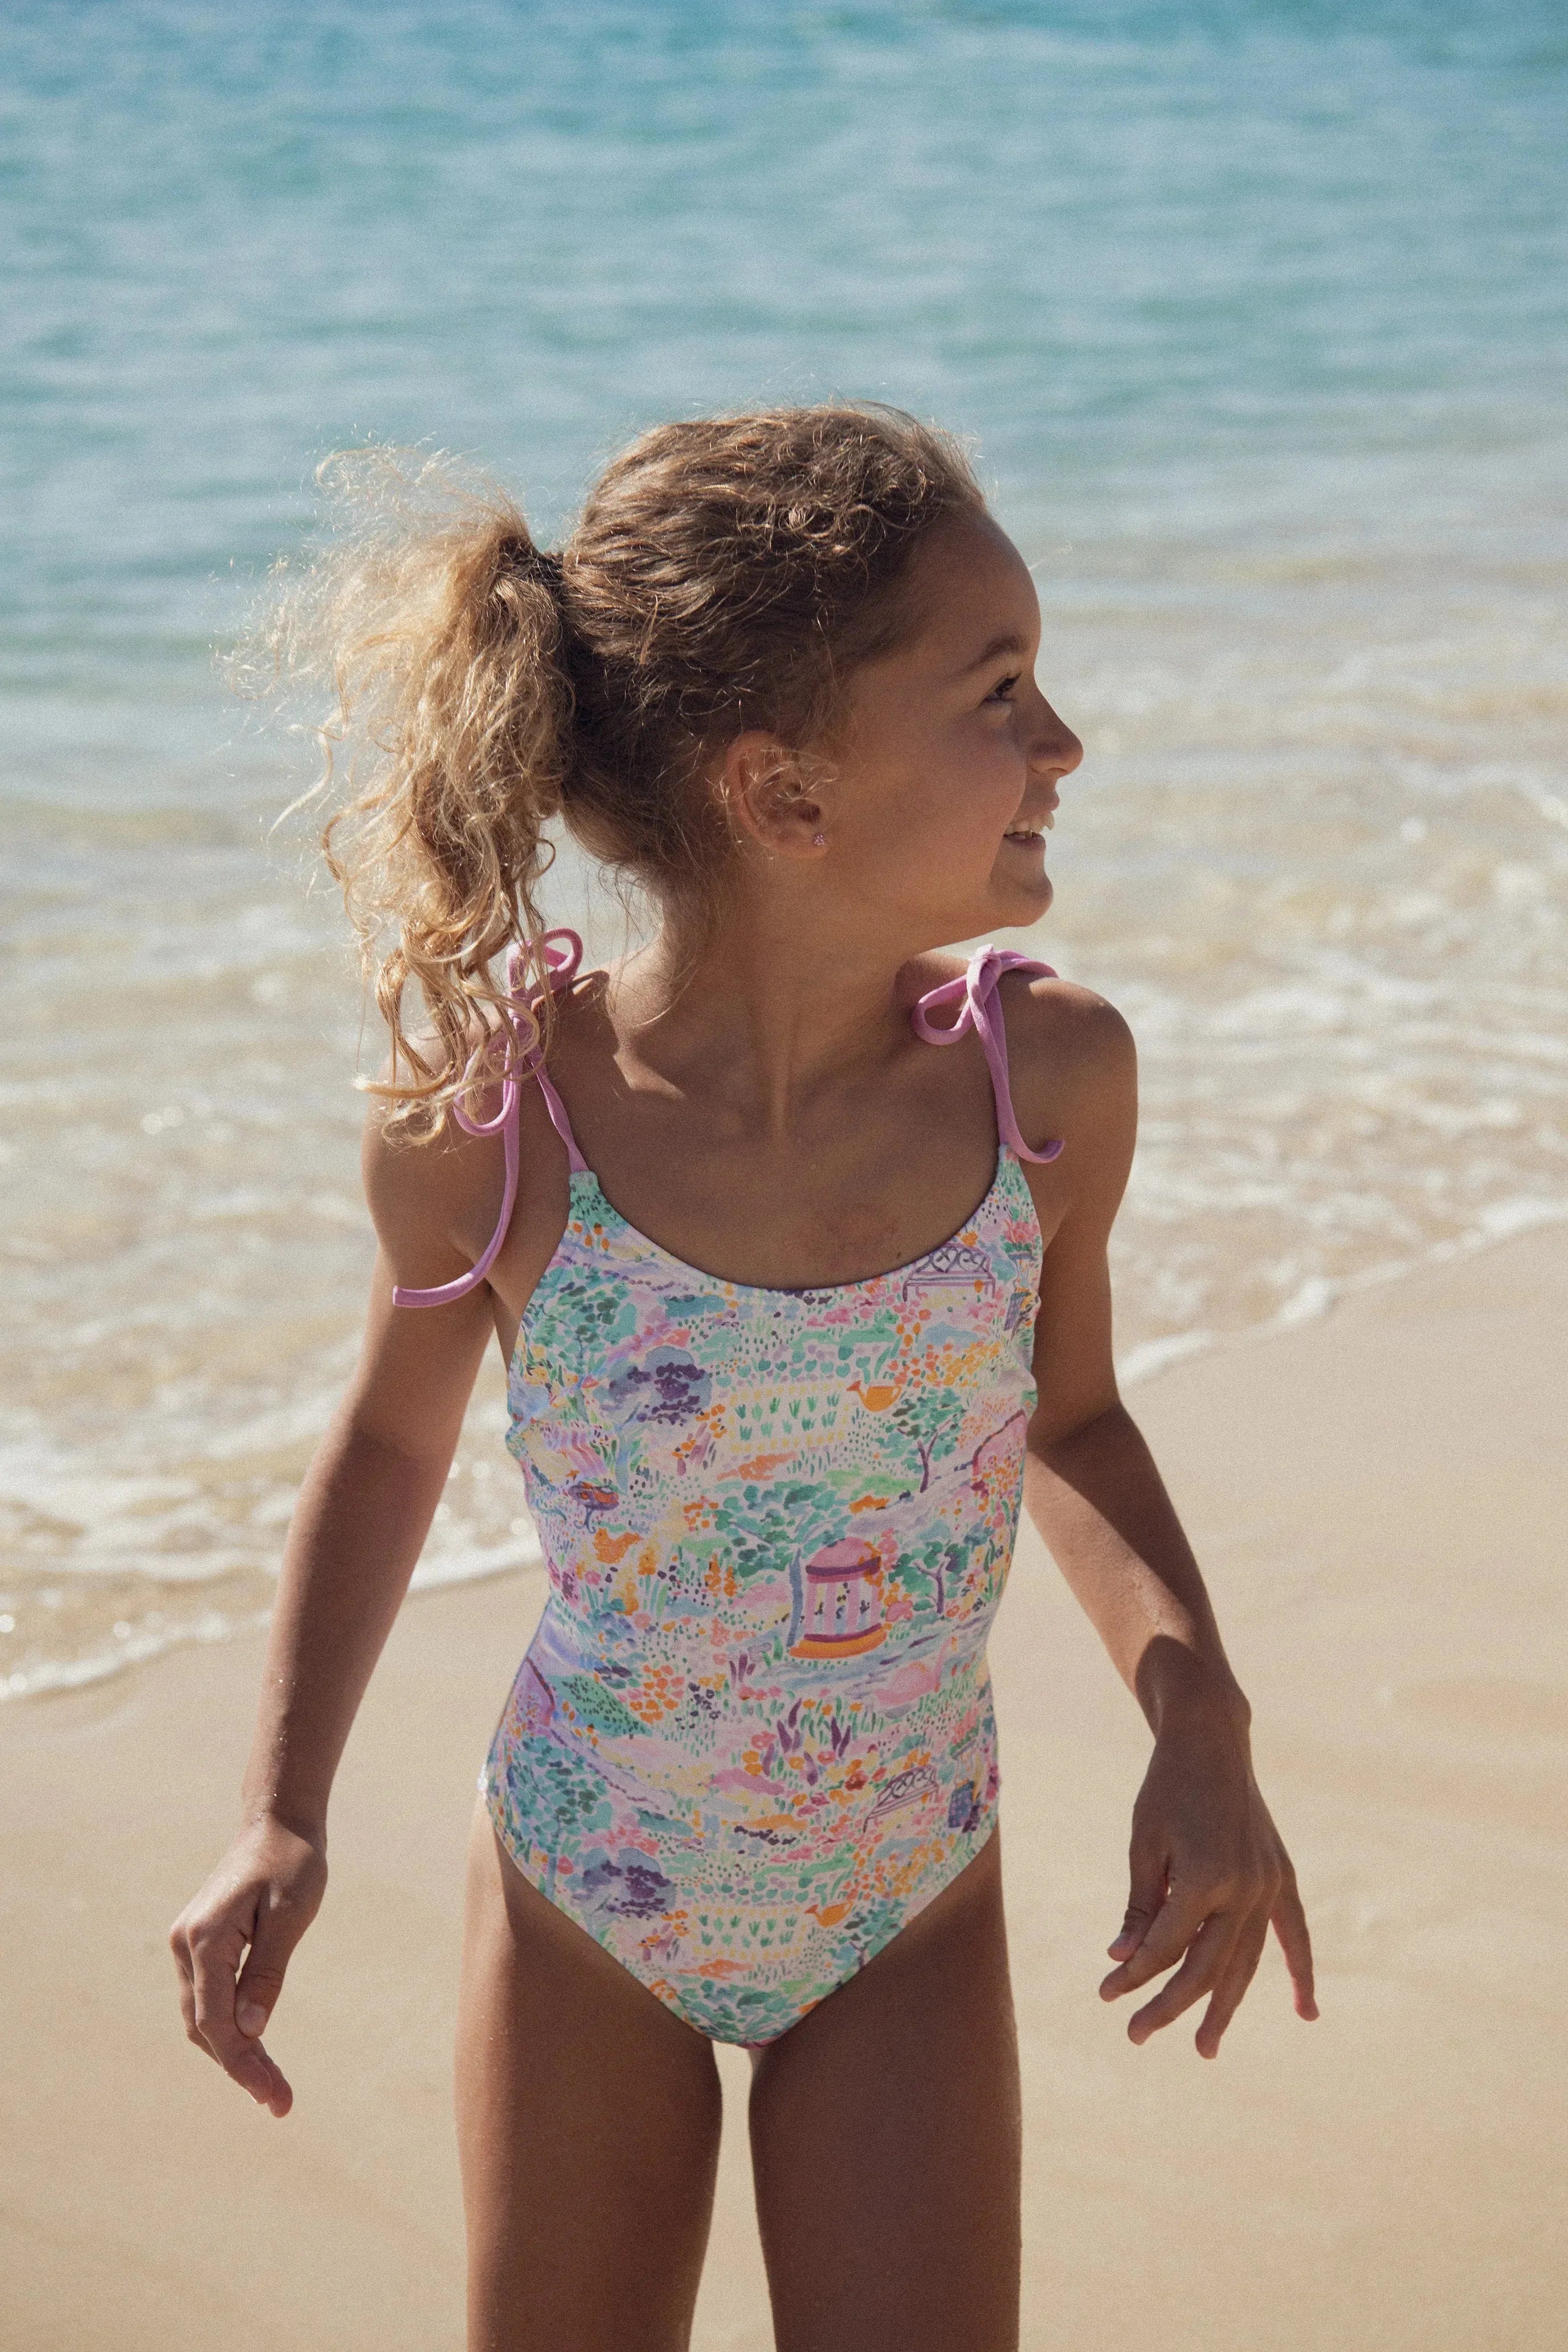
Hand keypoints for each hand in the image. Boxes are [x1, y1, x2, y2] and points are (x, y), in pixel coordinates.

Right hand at [169, 1815, 326, 2115]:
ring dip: (232, 2053)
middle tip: (280, 2101)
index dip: (244, 2065)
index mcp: (205, 1939)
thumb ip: (268, 1972)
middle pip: (205, 2027)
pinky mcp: (199, 1944)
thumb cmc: (292, 1862)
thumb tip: (252, 2030)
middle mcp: (185, 1945)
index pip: (217, 2021)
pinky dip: (226, 2028)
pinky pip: (206, 1999)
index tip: (274, 2098)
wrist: (277, 1822)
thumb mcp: (291, 1916)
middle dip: (240, 2067)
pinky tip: (253, 2048)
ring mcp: (187, 1945)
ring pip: (201, 2018)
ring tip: (270, 2086)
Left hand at [1099, 1710, 1316, 2057]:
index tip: (1105, 1994)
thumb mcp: (1143, 1844)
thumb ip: (1140, 1906)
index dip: (1133, 1975)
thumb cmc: (1165, 1788)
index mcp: (1204, 1877)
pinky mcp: (1282, 1876)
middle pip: (1204, 1967)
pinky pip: (1294, 1934)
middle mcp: (1244, 1887)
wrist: (1211, 1740)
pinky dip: (1300, 1972)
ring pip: (1245, 1962)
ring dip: (1225, 2006)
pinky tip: (1304, 2011)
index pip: (1165, 1947)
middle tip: (1137, 2035)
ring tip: (1205, 2047)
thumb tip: (1121, 1961)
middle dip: (1170, 2006)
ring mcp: (1269, 1883)